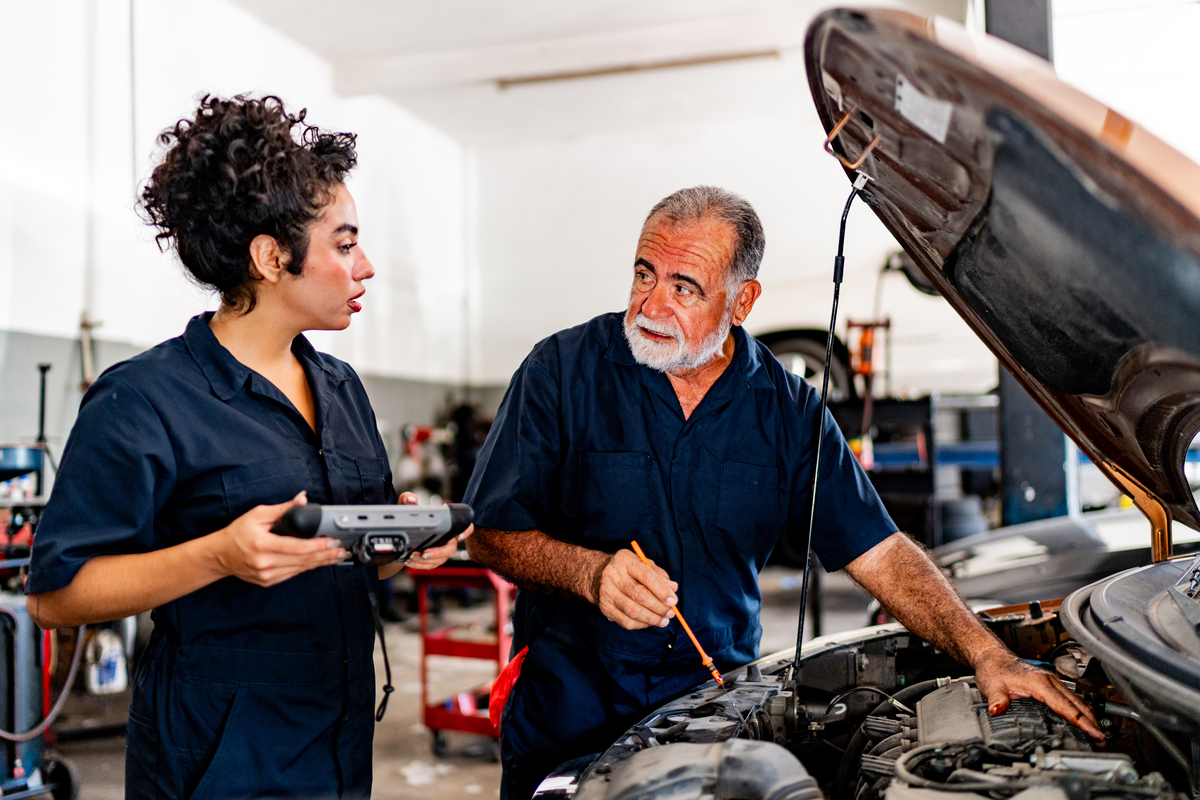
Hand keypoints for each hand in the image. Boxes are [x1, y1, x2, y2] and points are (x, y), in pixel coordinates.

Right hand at [214, 491, 345, 586]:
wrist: (220, 555)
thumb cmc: (238, 533)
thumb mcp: (258, 515)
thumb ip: (283, 509)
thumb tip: (302, 500)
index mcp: (262, 545)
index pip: (296, 547)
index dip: (317, 545)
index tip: (331, 541)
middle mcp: (265, 563)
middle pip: (302, 560)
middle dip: (324, 555)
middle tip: (341, 550)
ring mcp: (266, 575)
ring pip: (299, 569)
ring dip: (320, 562)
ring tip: (336, 556)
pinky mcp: (268, 581)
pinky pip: (292, 574)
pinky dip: (307, 567)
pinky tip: (319, 562)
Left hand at [400, 492, 472, 570]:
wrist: (400, 536)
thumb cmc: (408, 520)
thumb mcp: (405, 507)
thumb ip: (407, 499)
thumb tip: (411, 500)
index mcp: (447, 526)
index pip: (464, 527)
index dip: (466, 531)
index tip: (460, 534)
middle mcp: (447, 539)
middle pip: (450, 549)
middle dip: (438, 553)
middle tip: (425, 553)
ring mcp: (440, 551)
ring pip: (439, 560)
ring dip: (425, 561)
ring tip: (412, 557)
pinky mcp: (432, 560)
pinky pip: (430, 565)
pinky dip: (419, 565)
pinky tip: (410, 561)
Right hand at [592, 549, 678, 629]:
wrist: (597, 574)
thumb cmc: (627, 570)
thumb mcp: (642, 564)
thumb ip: (659, 575)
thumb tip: (673, 588)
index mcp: (625, 561)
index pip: (646, 576)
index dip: (662, 590)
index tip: (673, 600)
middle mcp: (613, 576)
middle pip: (640, 595)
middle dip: (659, 607)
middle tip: (671, 613)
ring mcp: (607, 593)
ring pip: (633, 611)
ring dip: (652, 619)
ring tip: (664, 620)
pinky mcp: (605, 608)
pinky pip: (626, 622)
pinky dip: (641, 624)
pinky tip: (649, 622)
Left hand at [973, 646, 1102, 740]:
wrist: (992, 655)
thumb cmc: (994, 668)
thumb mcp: (992, 686)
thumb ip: (996, 699)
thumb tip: (998, 710)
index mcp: (1039, 683)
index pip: (1066, 706)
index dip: (1082, 722)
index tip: (1094, 733)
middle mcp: (1050, 681)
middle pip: (1078, 704)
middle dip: (1092, 722)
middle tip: (1102, 741)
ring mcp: (1052, 681)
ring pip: (1077, 700)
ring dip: (1089, 717)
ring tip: (1098, 735)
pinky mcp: (1051, 683)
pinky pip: (1071, 698)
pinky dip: (1081, 710)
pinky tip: (1084, 720)